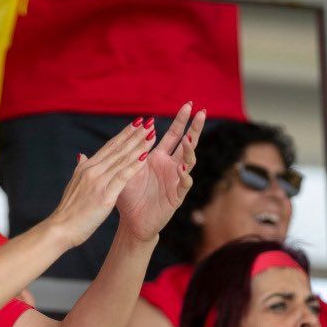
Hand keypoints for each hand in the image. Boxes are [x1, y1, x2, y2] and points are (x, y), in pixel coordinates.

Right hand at [43, 121, 150, 247]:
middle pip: (117, 149)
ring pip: (122, 159)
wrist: (60, 228)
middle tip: (149, 121)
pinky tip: (145, 157)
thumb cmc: (68, 211)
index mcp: (87, 168)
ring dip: (138, 146)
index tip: (137, 123)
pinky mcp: (104, 195)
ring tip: (151, 134)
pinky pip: (122, 177)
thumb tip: (82, 156)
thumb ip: (81, 169)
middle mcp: (92, 170)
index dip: (124, 134)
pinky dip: (134, 166)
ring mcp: (98, 181)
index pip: (109, 146)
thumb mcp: (74, 185)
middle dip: (134, 134)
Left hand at [114, 102, 206, 241]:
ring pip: (188, 162)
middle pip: (187, 143)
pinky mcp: (176, 196)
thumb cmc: (128, 195)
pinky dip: (184, 176)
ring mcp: (176, 180)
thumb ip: (129, 149)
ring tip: (188, 140)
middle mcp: (171, 166)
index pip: (173, 135)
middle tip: (201, 112)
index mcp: (158, 157)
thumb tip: (135, 125)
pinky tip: (183, 169)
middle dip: (194, 128)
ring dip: (189, 151)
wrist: (132, 221)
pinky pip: (184, 184)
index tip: (188, 104)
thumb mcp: (125, 168)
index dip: (181, 120)